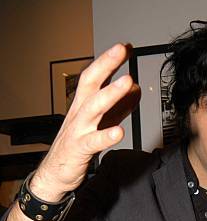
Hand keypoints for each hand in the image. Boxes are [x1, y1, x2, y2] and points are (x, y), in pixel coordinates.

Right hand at [31, 44, 139, 199]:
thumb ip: (119, 107)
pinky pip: (93, 141)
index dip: (108, 60)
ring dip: (110, 93)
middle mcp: (79, 113)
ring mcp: (78, 130)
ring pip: (92, 107)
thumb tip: (136, 91)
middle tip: (121, 50)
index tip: (124, 47)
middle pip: (90, 83)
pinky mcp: (79, 149)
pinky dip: (106, 136)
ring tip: (127, 82)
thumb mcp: (101, 121)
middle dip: (105, 64)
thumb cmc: (77, 145)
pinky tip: (119, 132)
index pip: (95, 76)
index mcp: (83, 104)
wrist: (55, 173)